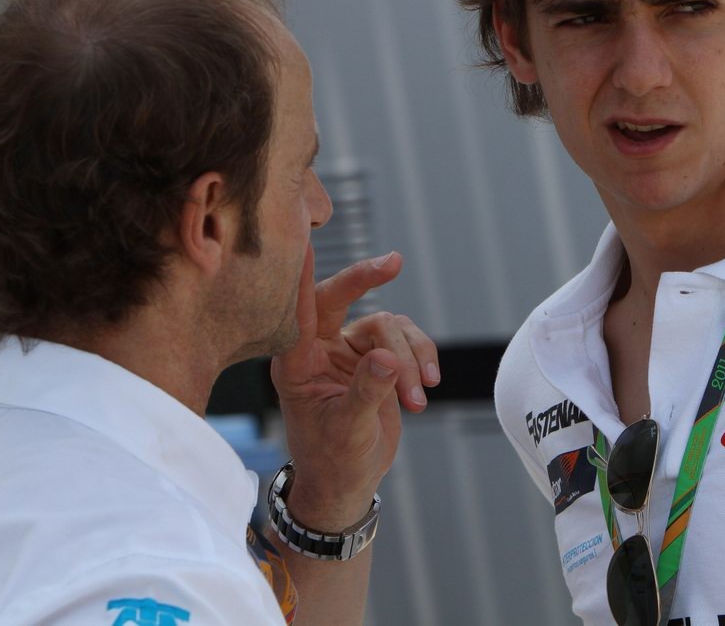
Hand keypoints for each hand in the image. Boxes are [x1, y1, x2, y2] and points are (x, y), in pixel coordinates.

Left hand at [271, 249, 439, 529]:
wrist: (348, 485)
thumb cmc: (334, 462)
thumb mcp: (348, 431)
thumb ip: (366, 393)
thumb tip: (388, 359)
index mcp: (297, 362)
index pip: (300, 309)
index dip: (303, 274)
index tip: (307, 238)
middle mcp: (320, 348)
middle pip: (341, 297)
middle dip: (367, 278)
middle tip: (394, 262)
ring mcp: (350, 352)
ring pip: (387, 326)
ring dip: (410, 358)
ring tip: (419, 397)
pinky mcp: (377, 360)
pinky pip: (407, 342)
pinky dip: (422, 361)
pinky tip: (426, 391)